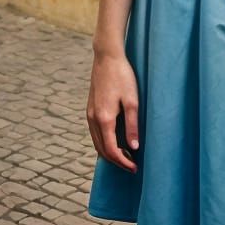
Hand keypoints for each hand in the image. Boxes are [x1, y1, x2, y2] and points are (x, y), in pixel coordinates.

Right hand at [87, 51, 139, 171]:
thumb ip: (132, 125)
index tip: (134, 167)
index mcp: (104, 119)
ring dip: (109, 153)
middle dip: (116, 161)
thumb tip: (134, 147)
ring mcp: (89, 114)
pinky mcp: (90, 109)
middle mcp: (93, 119)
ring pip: (97, 143)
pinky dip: (103, 142)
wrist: (107, 57)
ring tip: (126, 155)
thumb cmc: (122, 76)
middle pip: (102, 150)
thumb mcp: (132, 100)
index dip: (123, 162)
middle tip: (132, 164)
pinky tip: (114, 141)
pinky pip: (94, 133)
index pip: (111, 150)